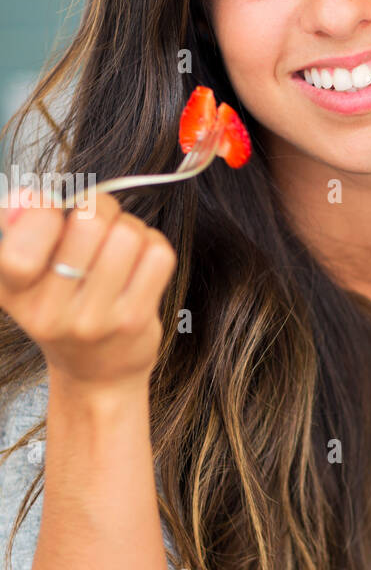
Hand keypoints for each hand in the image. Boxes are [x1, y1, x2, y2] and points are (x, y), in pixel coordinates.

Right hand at [0, 190, 177, 387]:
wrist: (96, 372)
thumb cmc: (61, 306)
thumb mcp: (25, 275)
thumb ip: (18, 227)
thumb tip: (26, 197)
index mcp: (13, 292)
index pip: (20, 250)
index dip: (42, 212)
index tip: (54, 214)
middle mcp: (49, 313)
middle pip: (89, 222)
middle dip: (99, 206)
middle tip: (98, 220)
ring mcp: (95, 321)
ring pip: (127, 235)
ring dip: (129, 227)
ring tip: (120, 244)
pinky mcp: (134, 321)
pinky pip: (157, 255)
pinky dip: (153, 245)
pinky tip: (139, 261)